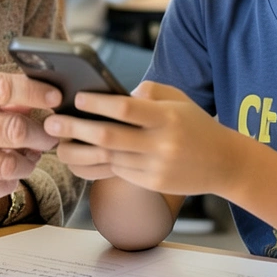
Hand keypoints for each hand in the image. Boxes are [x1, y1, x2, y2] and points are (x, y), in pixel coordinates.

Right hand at [0, 73, 59, 199]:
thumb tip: (35, 101)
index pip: (5, 87)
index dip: (36, 93)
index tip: (56, 98)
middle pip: (14, 129)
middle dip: (40, 135)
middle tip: (48, 136)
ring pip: (9, 162)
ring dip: (28, 162)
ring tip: (29, 157)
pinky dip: (8, 182)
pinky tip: (8, 175)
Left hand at [45, 81, 241, 196]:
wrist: (225, 163)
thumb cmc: (196, 125)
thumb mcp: (179, 100)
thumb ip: (149, 92)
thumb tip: (115, 94)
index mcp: (167, 118)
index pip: (126, 109)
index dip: (99, 104)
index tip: (77, 98)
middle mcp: (161, 143)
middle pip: (109, 136)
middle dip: (76, 129)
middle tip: (52, 122)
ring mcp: (156, 166)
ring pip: (109, 158)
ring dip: (79, 152)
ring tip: (58, 144)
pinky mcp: (152, 184)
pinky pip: (119, 172)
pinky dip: (98, 164)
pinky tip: (81, 157)